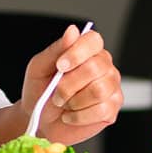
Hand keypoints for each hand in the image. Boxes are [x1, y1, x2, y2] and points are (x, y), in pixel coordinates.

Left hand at [20, 25, 121, 144]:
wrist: (40, 121)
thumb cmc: (41, 91)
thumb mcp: (39, 67)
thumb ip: (56, 49)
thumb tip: (72, 31)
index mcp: (86, 51)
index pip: (93, 40)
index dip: (77, 52)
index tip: (60, 66)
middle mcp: (103, 65)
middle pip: (95, 68)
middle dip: (69, 85)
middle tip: (56, 93)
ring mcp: (111, 86)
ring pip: (99, 90)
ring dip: (74, 101)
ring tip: (65, 104)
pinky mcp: (112, 108)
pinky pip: (101, 110)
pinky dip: (79, 116)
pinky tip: (72, 115)